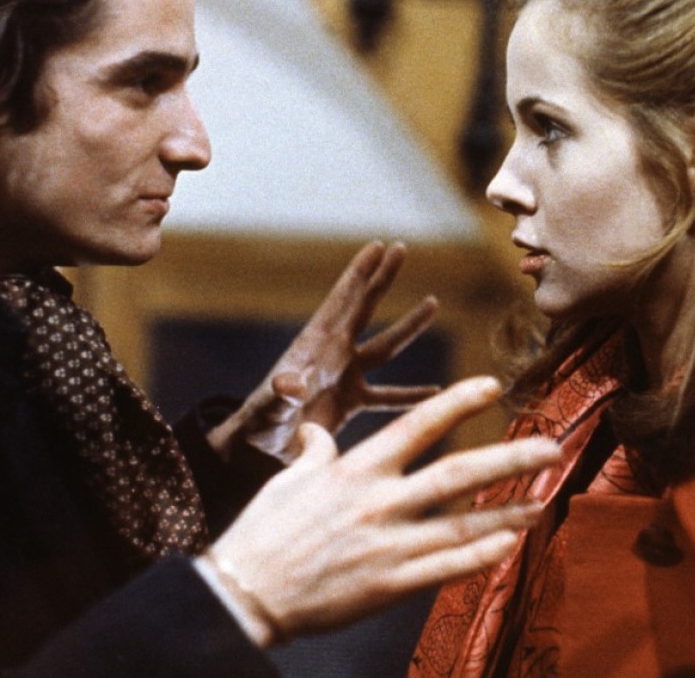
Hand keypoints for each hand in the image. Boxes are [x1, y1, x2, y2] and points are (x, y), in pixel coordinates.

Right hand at [203, 376, 560, 645]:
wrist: (247, 592)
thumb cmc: (264, 532)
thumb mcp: (288, 479)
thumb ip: (314, 452)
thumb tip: (317, 431)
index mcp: (355, 470)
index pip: (417, 425)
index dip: (458, 403)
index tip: (493, 386)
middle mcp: (379, 502)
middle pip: (457, 474)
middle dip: (509, 458)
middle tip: (552, 446)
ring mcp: (389, 546)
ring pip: (463, 525)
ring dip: (509, 512)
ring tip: (545, 500)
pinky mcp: (391, 585)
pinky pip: (447, 570)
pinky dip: (481, 557)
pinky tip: (511, 546)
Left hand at [209, 241, 438, 462]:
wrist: (261, 449)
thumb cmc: (258, 423)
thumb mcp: (268, 407)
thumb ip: (280, 395)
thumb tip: (290, 383)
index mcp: (315, 346)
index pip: (342, 301)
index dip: (359, 273)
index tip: (378, 245)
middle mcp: (334, 354)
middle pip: (365, 309)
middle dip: (382, 278)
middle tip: (401, 248)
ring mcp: (346, 376)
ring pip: (385, 347)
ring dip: (408, 327)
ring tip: (432, 302)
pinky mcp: (352, 402)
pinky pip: (388, 396)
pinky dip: (411, 395)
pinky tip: (436, 392)